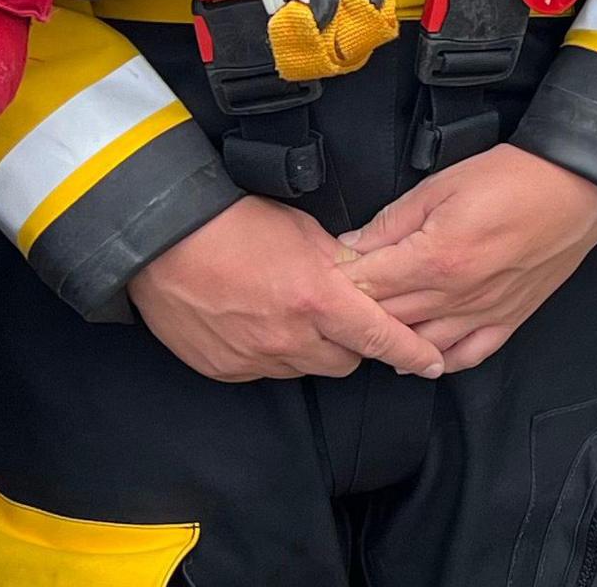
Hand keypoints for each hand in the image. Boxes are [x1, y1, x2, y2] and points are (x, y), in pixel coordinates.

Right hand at [126, 194, 445, 382]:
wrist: (163, 240)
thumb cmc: (233, 223)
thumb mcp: (302, 232)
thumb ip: (339, 263)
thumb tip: (362, 278)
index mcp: (317, 300)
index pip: (379, 338)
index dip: (412, 353)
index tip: (433, 363)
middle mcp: (290, 338)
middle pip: (345, 362)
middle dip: (352, 344)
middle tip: (340, 317)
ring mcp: (255, 359)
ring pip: (305, 369)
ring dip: (310, 349)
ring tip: (288, 313)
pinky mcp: (226, 370)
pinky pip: (264, 371)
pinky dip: (270, 353)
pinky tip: (256, 323)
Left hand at [338, 144, 596, 372]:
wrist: (578, 186)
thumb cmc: (514, 177)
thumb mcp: (442, 184)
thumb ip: (393, 220)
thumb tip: (352, 246)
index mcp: (436, 258)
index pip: (369, 285)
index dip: (339, 283)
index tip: (319, 278)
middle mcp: (458, 295)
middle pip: (388, 320)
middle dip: (356, 314)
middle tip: (333, 307)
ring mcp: (485, 312)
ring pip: (422, 345)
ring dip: (391, 341)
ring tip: (370, 330)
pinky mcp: (510, 319)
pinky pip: (468, 354)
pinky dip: (440, 360)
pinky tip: (422, 357)